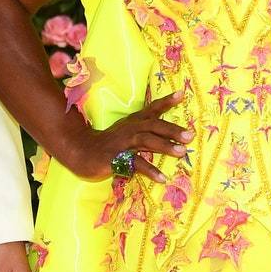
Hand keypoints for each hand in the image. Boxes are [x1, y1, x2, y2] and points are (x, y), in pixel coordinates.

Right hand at [62, 93, 190, 183]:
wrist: (81, 151)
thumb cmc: (108, 144)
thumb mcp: (126, 132)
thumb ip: (144, 131)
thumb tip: (167, 136)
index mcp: (133, 122)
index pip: (152, 109)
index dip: (166, 101)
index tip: (182, 93)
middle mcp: (130, 129)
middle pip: (153, 125)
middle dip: (172, 130)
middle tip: (189, 135)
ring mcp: (123, 143)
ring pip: (146, 141)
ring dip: (165, 146)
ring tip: (182, 152)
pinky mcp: (116, 158)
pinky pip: (136, 164)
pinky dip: (150, 171)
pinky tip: (162, 178)